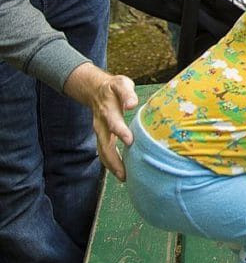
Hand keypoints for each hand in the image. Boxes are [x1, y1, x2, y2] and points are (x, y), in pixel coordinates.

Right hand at [63, 63, 137, 181]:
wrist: (96, 90)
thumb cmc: (114, 88)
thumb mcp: (121, 84)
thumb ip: (127, 93)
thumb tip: (132, 104)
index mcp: (107, 110)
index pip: (113, 122)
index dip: (120, 131)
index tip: (129, 141)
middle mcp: (101, 124)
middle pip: (105, 144)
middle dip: (114, 159)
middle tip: (125, 172)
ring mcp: (99, 132)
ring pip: (103, 152)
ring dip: (112, 165)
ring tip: (124, 178)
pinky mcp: (102, 137)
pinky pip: (104, 153)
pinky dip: (111, 164)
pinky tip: (122, 173)